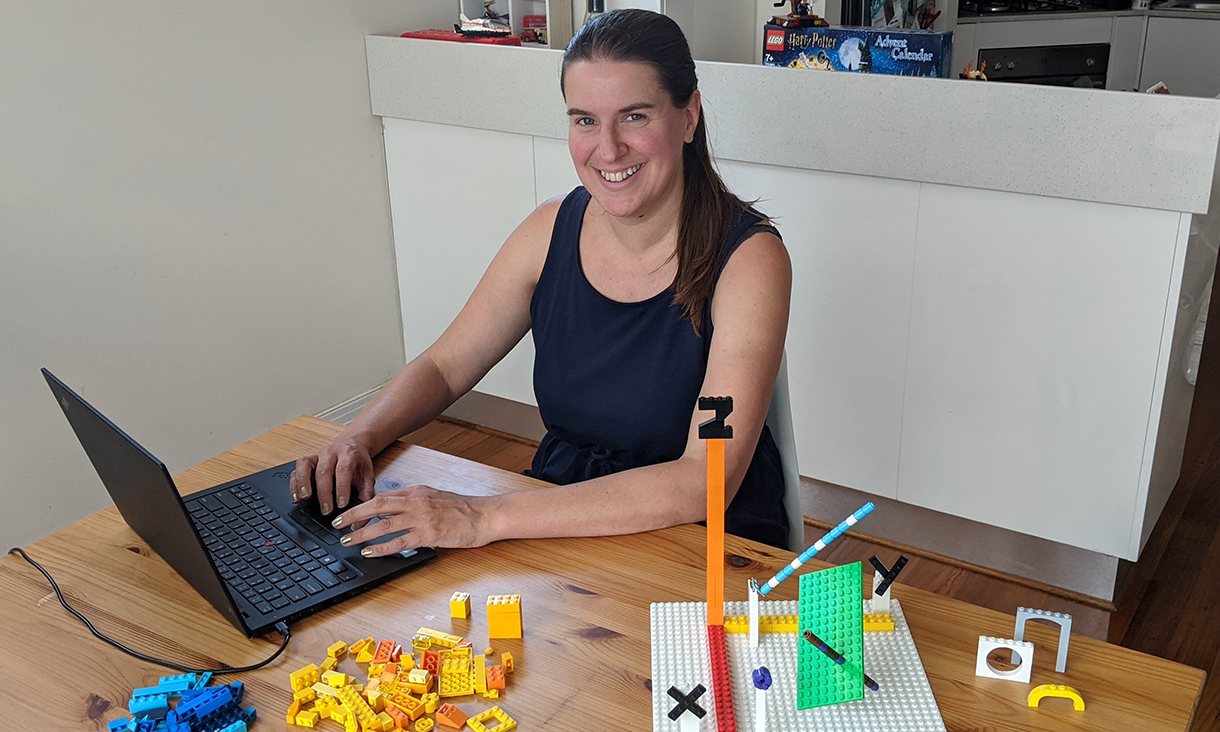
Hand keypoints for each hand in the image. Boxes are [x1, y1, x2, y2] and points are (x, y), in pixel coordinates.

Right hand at [289, 435, 375, 515]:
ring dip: (303, 482)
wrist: (351, 445)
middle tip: (326, 510)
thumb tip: (365, 501)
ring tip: (304, 498)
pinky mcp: (307, 460)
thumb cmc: (358, 462)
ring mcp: (317, 455)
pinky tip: (296, 497)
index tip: (342, 504)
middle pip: (323, 470)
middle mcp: (330, 452)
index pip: (344, 469)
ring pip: (305, 465)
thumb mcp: (367, 473)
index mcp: (348, 454)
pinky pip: (296, 469)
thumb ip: (367, 488)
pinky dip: (294, 484)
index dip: (342, 487)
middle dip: (324, 492)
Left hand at [329, 485, 493, 554]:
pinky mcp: (429, 535)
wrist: (485, 515)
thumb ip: (414, 500)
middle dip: (353, 515)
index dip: (362, 506)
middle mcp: (417, 502)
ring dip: (363, 533)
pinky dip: (382, 547)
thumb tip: (393, 507)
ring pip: (384, 524)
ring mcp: (422, 518)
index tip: (348, 515)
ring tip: (348, 541)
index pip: (383, 497)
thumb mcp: (435, 496)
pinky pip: (400, 542)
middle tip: (337, 524)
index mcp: (417, 491)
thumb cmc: (463, 508)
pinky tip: (370, 552)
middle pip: (377, 506)